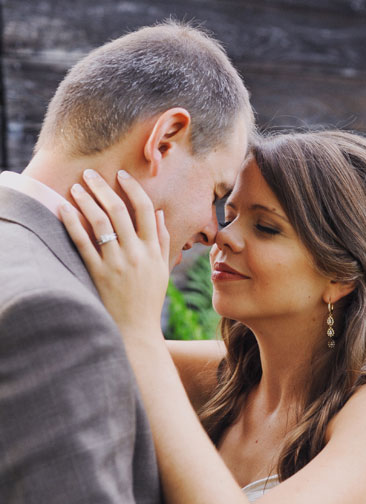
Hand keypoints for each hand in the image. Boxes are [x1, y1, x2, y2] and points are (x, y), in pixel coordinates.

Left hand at [60, 169, 168, 339]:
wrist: (135, 330)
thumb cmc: (148, 298)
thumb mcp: (162, 268)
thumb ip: (162, 239)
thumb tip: (159, 212)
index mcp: (153, 249)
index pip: (144, 209)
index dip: (132, 188)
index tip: (121, 174)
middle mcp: (136, 253)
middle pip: (119, 210)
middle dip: (103, 187)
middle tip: (90, 173)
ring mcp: (116, 264)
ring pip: (100, 223)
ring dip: (86, 200)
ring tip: (76, 187)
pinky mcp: (98, 275)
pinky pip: (83, 244)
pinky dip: (72, 224)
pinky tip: (64, 210)